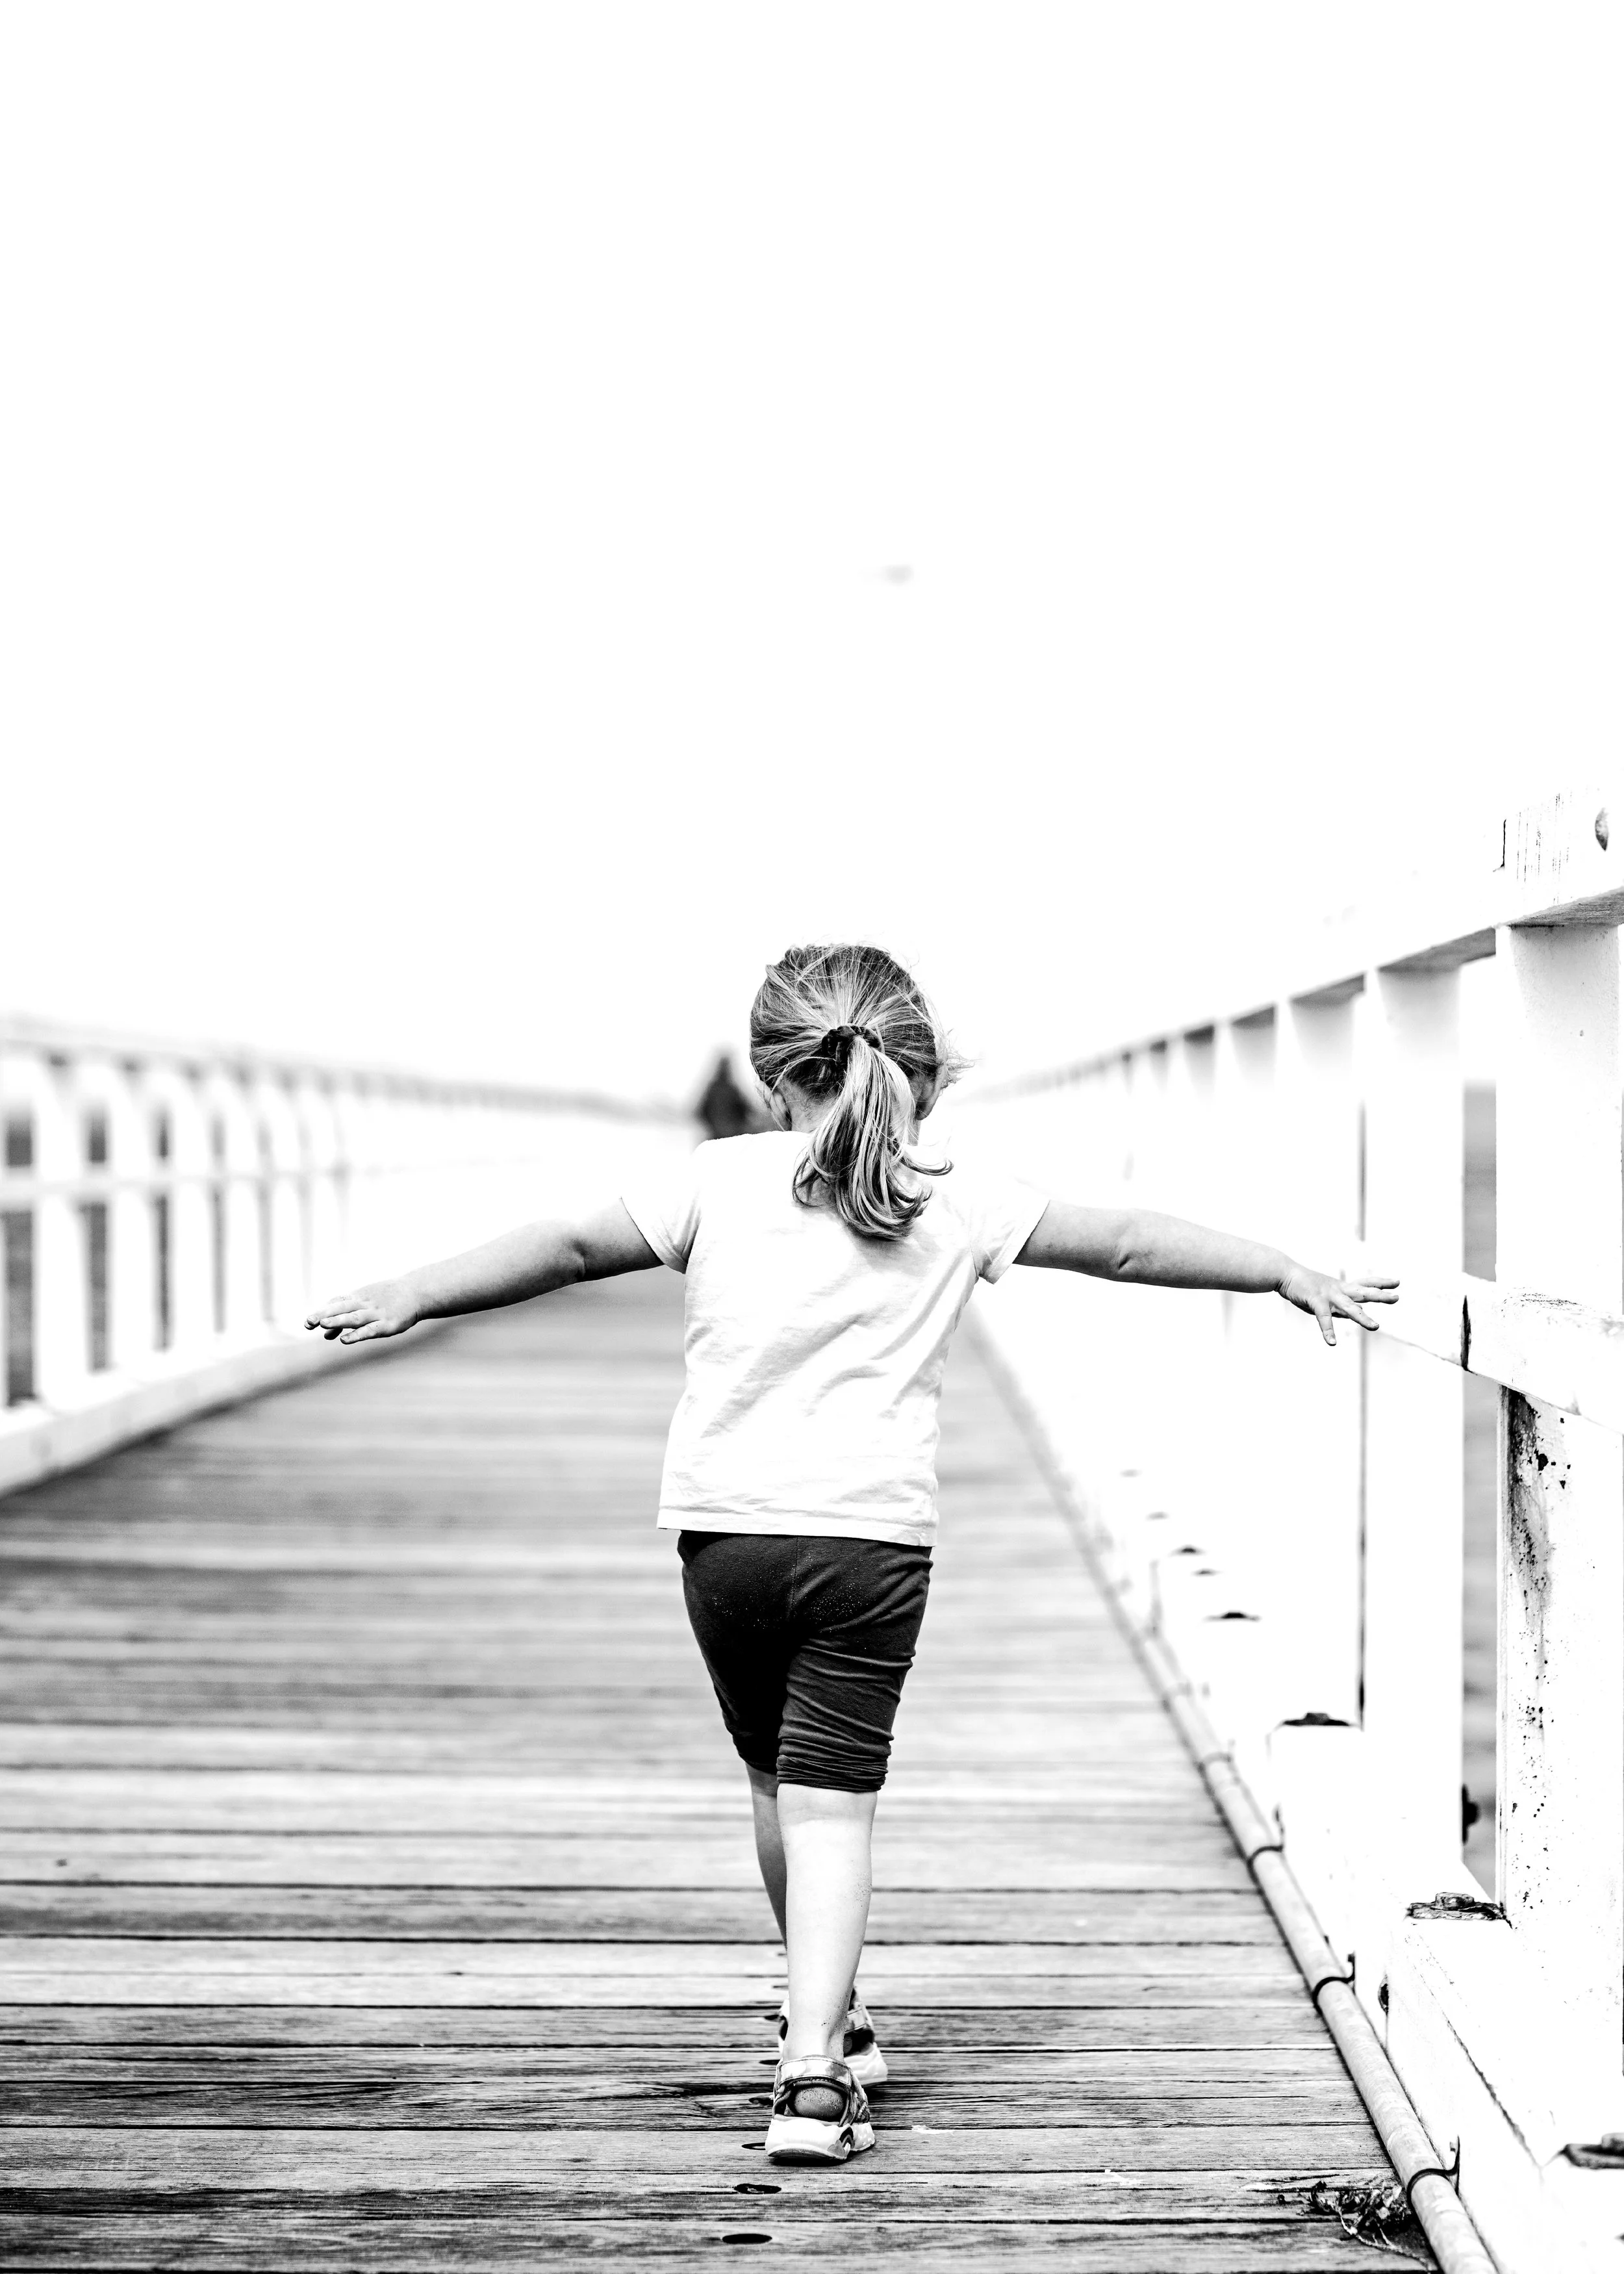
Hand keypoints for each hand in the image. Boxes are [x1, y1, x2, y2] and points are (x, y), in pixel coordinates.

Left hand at [305, 1280, 420, 1343]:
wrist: (416, 1292)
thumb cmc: (388, 1298)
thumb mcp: (366, 1302)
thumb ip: (345, 1317)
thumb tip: (325, 1335)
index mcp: (358, 1297)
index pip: (336, 1303)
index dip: (322, 1311)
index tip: (307, 1322)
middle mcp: (365, 1304)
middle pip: (341, 1308)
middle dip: (324, 1315)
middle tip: (308, 1322)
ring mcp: (376, 1314)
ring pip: (354, 1317)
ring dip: (338, 1321)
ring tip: (323, 1324)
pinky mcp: (387, 1325)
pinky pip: (370, 1330)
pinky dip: (357, 1334)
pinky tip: (344, 1340)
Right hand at [1278, 1264, 1398, 1346]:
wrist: (1285, 1274)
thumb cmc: (1305, 1285)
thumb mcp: (1327, 1295)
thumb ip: (1342, 1305)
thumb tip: (1357, 1311)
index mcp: (1342, 1288)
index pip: (1365, 1283)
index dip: (1381, 1283)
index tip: (1397, 1282)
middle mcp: (1339, 1290)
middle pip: (1363, 1292)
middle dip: (1380, 1296)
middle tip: (1396, 1298)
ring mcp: (1328, 1295)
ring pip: (1349, 1307)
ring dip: (1363, 1317)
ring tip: (1375, 1327)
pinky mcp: (1315, 1301)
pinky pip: (1323, 1318)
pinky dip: (1328, 1330)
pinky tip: (1332, 1342)